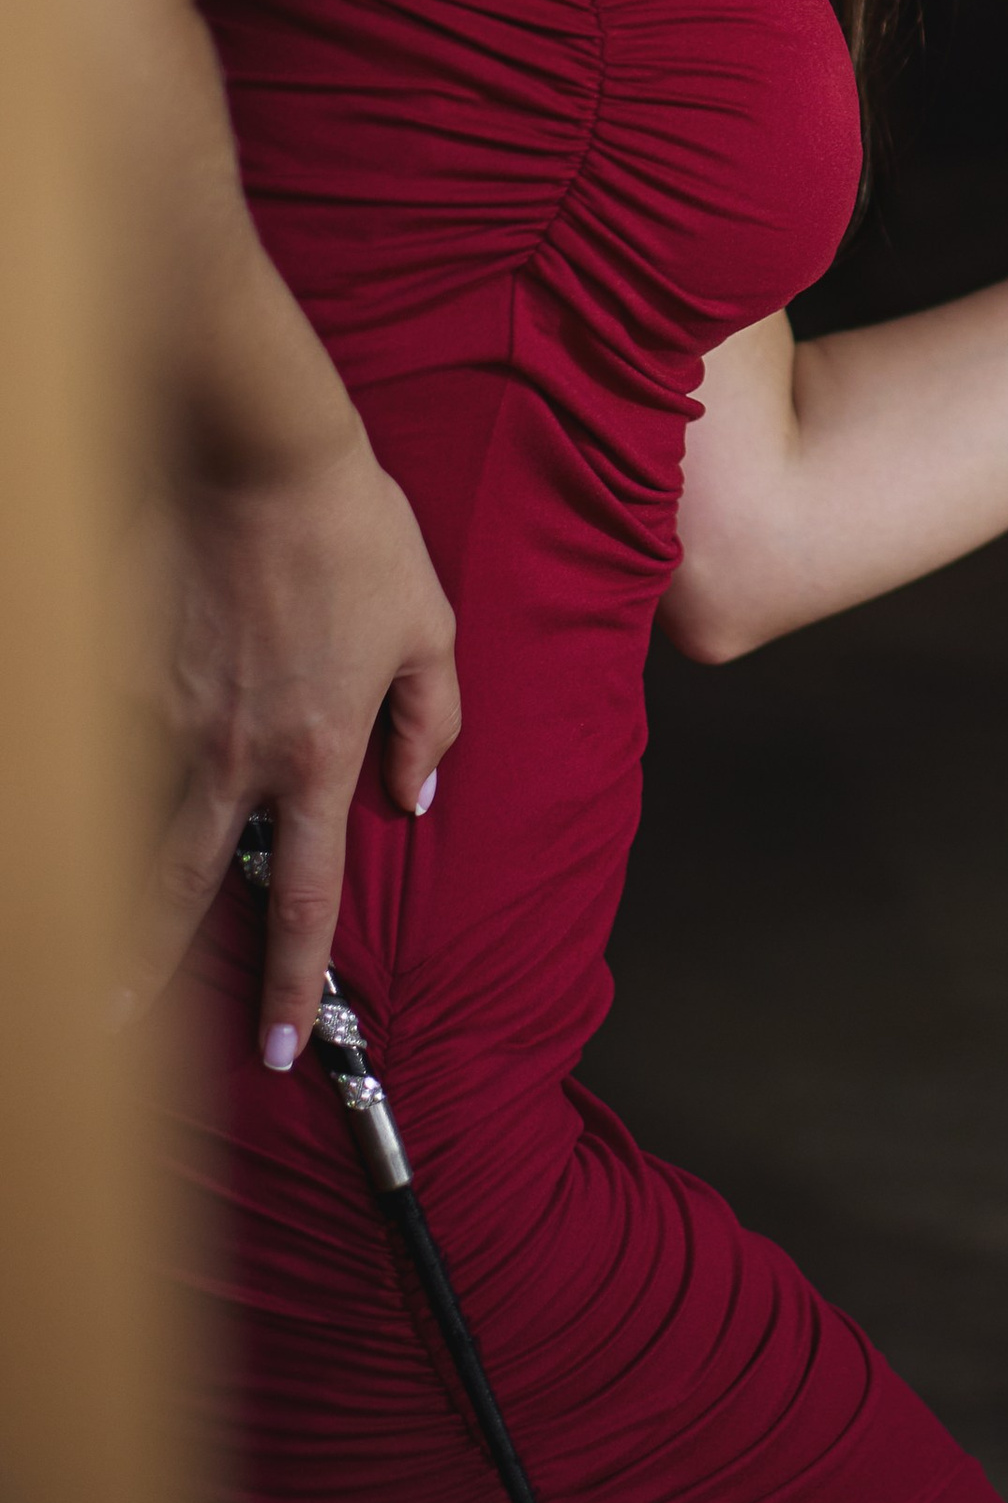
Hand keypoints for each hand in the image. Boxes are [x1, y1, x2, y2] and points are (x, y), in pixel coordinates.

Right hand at [132, 425, 458, 1067]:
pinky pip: (113, 735)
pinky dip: (108, 764)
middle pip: (180, 889)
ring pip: (130, 818)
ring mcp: (166, 713)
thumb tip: (418, 794)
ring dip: (109, 880)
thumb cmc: (356, 534)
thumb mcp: (428, 625)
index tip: (277, 1047)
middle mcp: (235, 752)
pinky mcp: (119, 668)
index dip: (291, 980)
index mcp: (319, 752)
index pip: (305, 894)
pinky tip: (108, 767)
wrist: (262, 455)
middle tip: (110, 1028)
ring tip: (82, 939)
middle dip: (143, 971)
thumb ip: (431, 721)